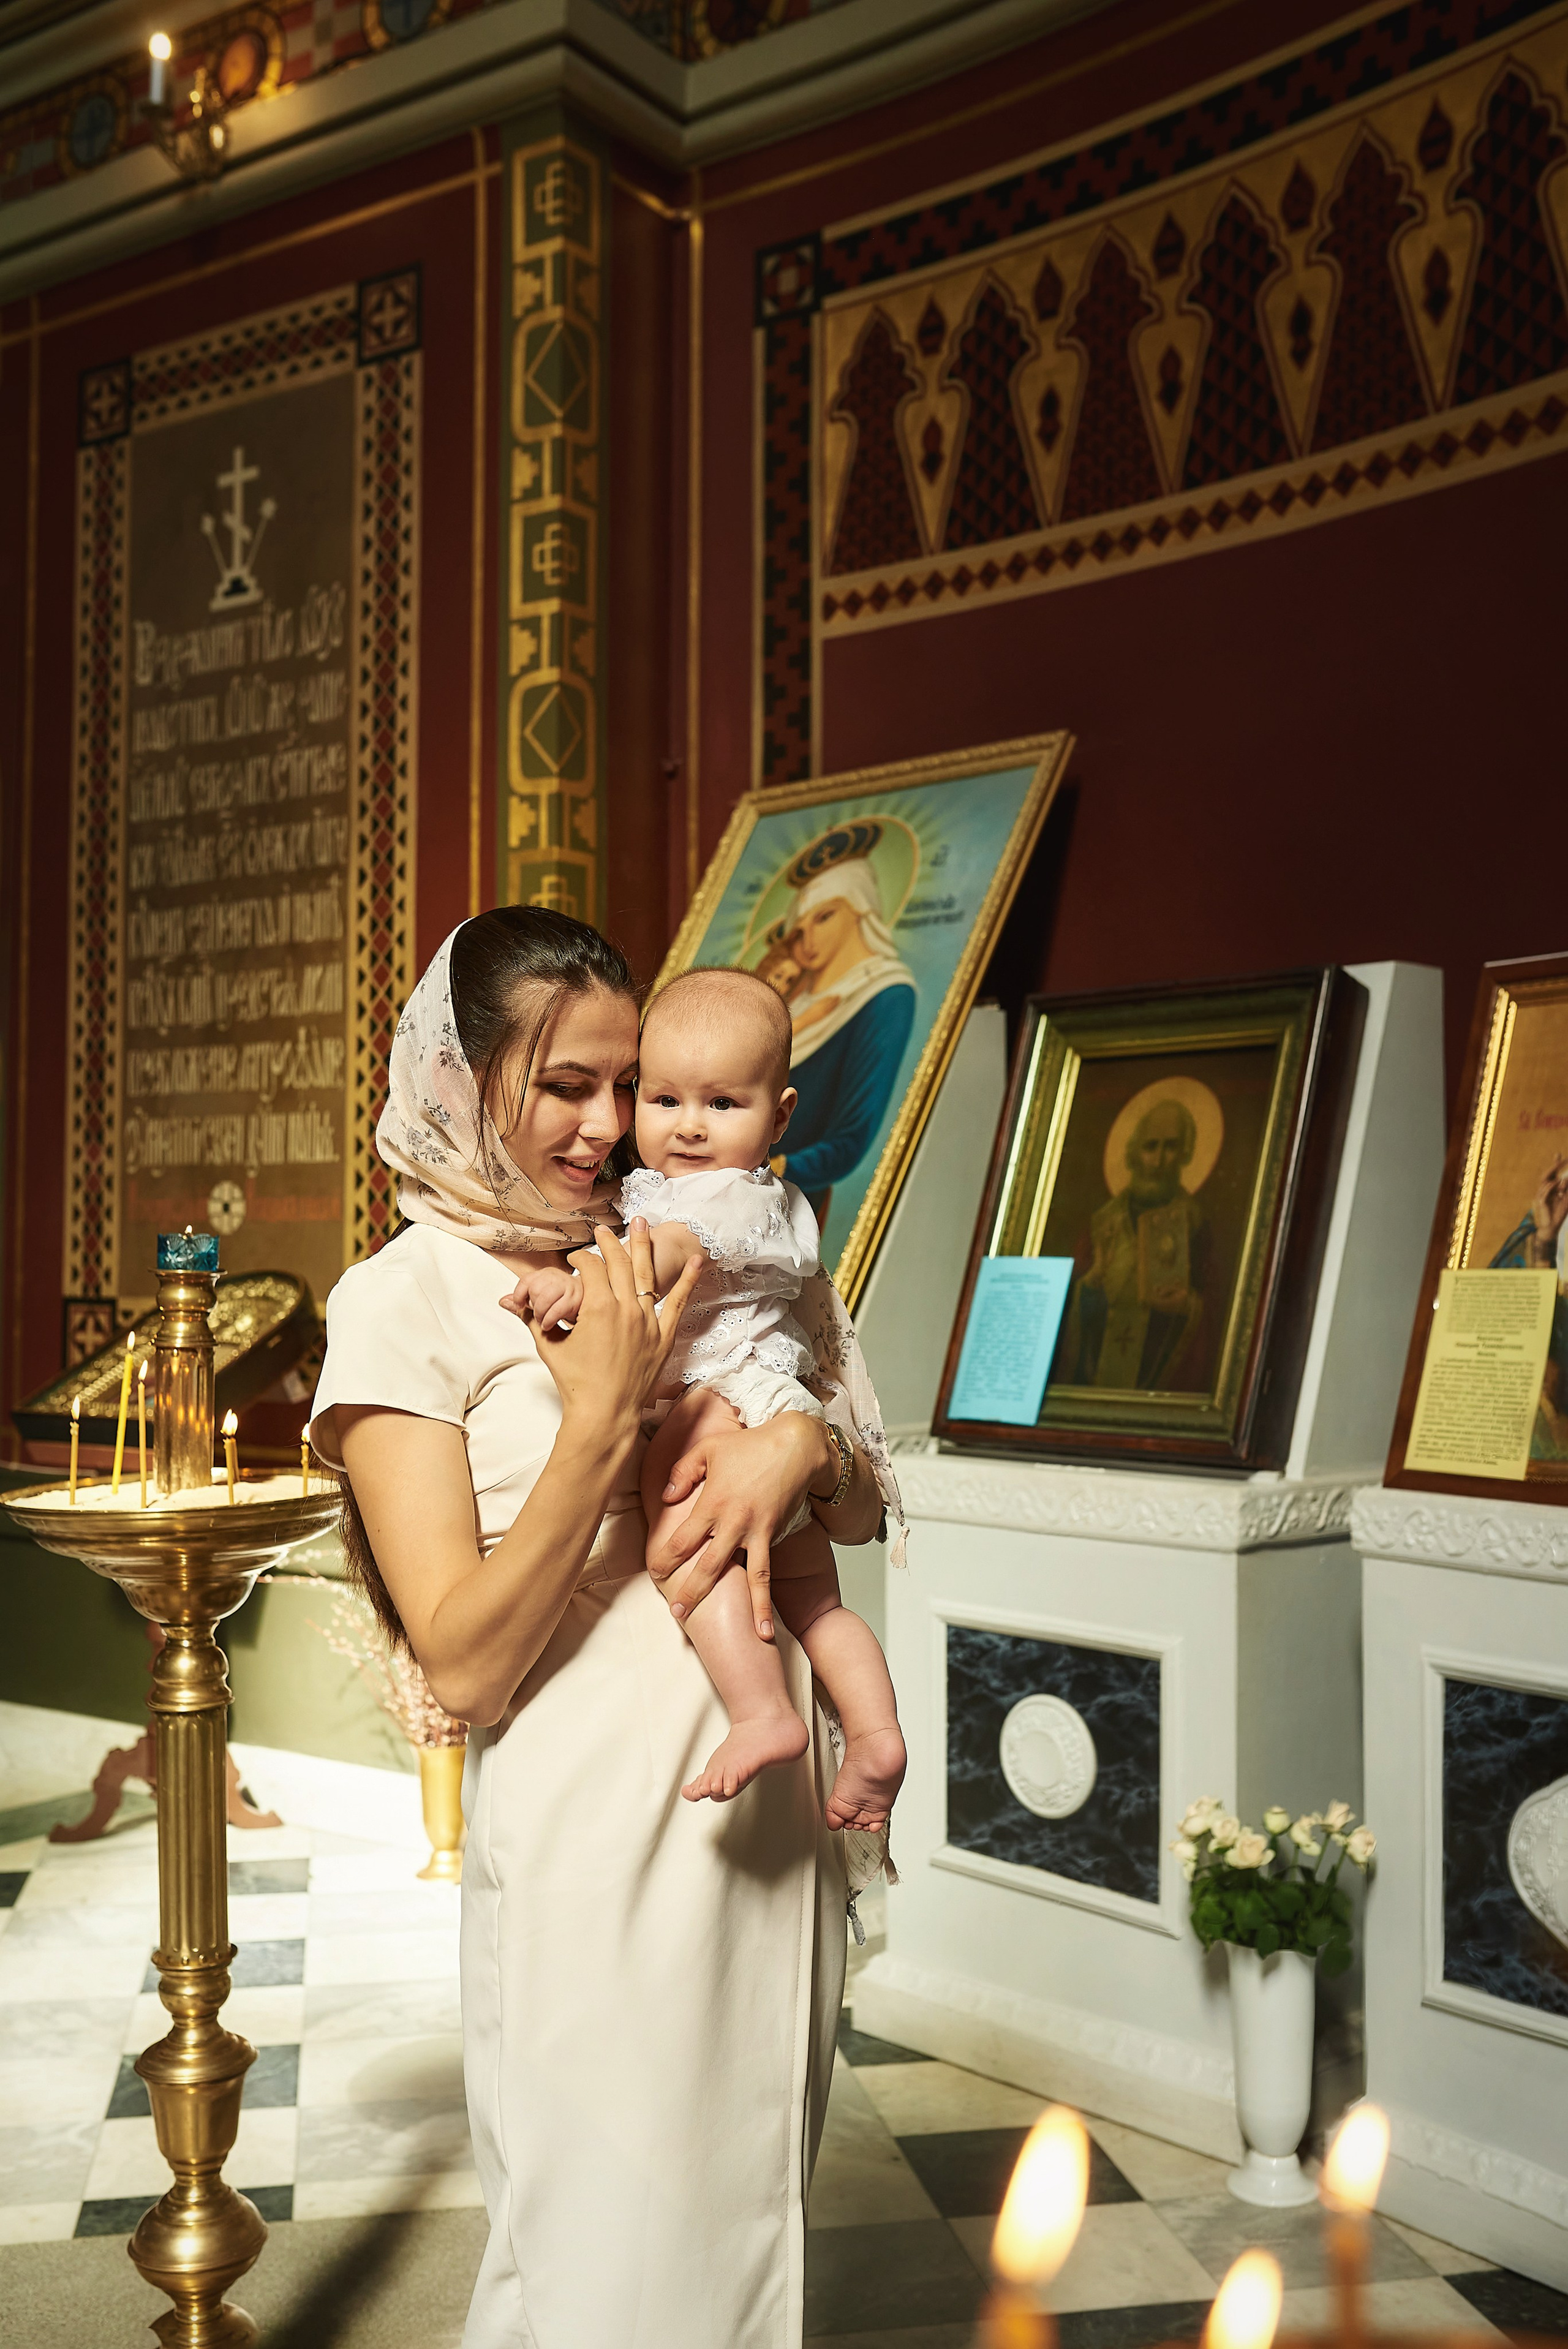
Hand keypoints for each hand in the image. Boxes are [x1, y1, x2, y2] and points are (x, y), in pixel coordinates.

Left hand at [503, 1266, 582, 1330]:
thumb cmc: (568, 1306)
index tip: (520, 1305)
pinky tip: (550, 1324)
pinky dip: (549, 1320)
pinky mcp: (579, 1298)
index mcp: (548, 1275)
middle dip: (533, 1307)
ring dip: (540, 1314)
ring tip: (544, 1321)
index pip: (527, 1280)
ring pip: (544, 1297)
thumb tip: (504, 1301)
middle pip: (534, 1289)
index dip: (519, 1294)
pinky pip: (557, 1308)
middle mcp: (558, 1277)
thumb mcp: (543, 1302)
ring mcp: (570, 1287)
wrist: (595, 1307)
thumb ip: (524, 1303)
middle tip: (538, 1316)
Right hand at [527, 1220, 702, 1435]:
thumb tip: (507, 1301)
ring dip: (643, 1246)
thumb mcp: (550, 1346)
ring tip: (643, 1222)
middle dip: (609, 1243)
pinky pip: (678, 1303)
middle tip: (603, 1230)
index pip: (591, 1268)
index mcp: (598, 1308)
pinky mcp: (664, 1337)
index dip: (582, 1259)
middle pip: (618, 1263)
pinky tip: (696, 1260)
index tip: (576, 1260)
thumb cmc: (575, 1383)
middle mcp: (626, 1309)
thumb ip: (532, 1317)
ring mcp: (648, 1322)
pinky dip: (688, 1281)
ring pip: (646, 1275)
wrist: (604, 1415)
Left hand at [646, 1410, 837, 1641]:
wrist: (796, 1447)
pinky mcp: (773, 1536)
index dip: (666, 1557)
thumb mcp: (709, 1449)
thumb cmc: (750, 1445)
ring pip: (741, 1575)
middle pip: (707, 1564)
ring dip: (735, 1606)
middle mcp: (732, 1521)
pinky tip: (765, 1629)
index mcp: (712, 1501)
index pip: (682, 1538)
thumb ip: (683, 1473)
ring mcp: (755, 1532)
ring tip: (734, 1635)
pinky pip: (766, 1573)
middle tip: (676, 1612)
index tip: (655, 1572)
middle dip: (690, 1590)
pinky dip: (764, 1602)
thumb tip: (666, 1498)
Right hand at [1530, 1156, 1567, 1262]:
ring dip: (1557, 1180)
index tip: (1559, 1154)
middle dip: (1554, 1166)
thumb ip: (1565, 1190)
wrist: (1551, 1228)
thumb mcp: (1566, 1200)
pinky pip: (1545, 1192)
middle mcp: (1543, 1190)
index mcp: (1549, 1189)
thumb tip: (1566, 1179)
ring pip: (1546, 1182)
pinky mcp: (1540, 1202)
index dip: (1555, 1164)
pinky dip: (1551, 1187)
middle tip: (1562, 1159)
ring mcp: (1540, 1196)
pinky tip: (1558, 1183)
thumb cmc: (1559, 1215)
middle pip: (1546, 1174)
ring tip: (1564, 1181)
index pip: (1551, 1173)